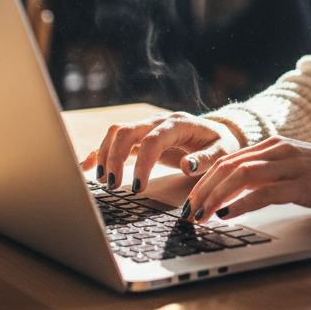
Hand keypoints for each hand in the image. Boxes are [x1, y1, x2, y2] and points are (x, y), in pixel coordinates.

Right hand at [80, 111, 241, 192]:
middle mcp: (159, 121)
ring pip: (117, 132)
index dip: (142, 163)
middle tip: (113, 186)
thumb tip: (187, 166)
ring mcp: (148, 127)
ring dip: (105, 155)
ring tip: (103, 182)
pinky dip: (100, 152)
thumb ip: (207, 159)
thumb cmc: (222, 143)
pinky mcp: (141, 137)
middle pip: (127, 131)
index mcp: (179, 123)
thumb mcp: (223, 151)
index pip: (152, 140)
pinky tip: (87, 166)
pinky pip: (116, 140)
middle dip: (115, 158)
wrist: (220, 132)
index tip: (138, 188)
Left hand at [182, 137, 310, 222]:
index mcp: (275, 146)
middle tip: (186, 214)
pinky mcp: (304, 183)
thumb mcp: (296, 174)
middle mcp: (279, 150)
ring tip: (199, 216)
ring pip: (240, 175)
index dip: (203, 181)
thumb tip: (238, 199)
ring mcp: (292, 164)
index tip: (188, 203)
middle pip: (227, 165)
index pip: (228, 160)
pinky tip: (227, 216)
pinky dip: (242, 204)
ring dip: (214, 197)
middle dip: (201, 190)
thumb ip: (271, 179)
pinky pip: (265, 191)